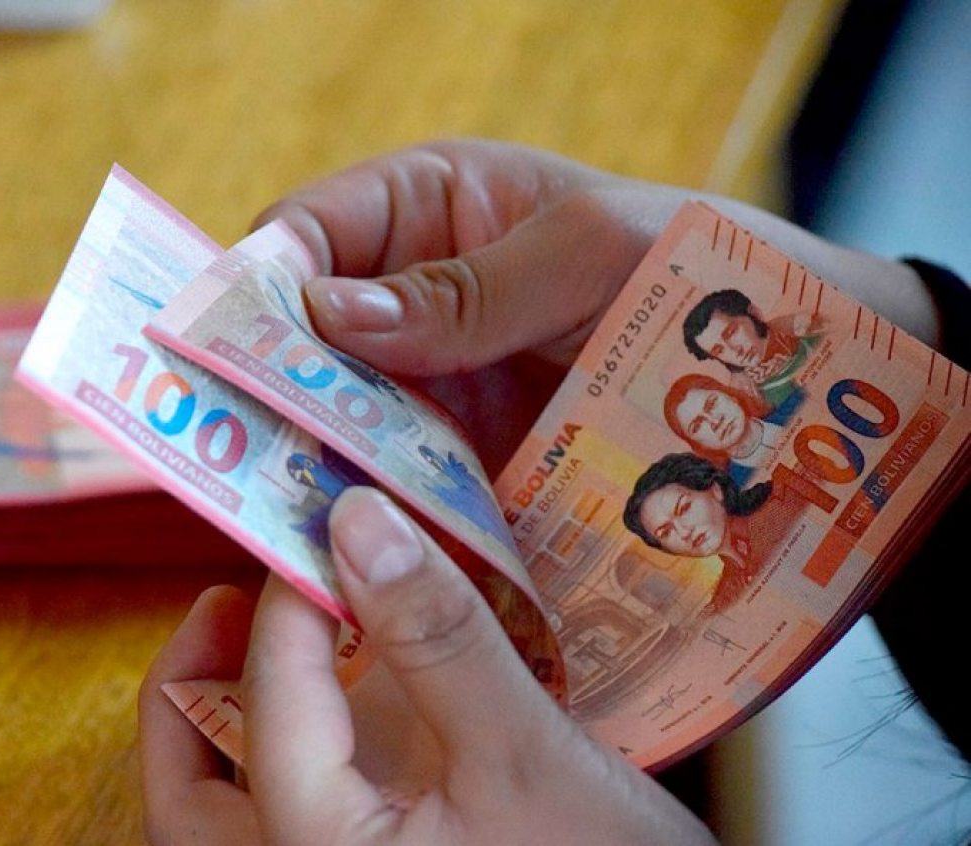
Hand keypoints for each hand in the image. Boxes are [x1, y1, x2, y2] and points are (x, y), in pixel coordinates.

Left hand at [139, 487, 716, 844]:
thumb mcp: (522, 750)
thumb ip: (438, 638)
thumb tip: (361, 520)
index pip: (270, 713)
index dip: (288, 607)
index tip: (326, 529)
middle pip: (189, 796)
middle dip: (190, 687)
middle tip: (225, 597)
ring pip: (229, 806)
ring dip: (227, 713)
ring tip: (266, 627)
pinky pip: (300, 796)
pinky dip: (296, 730)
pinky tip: (344, 673)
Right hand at [255, 138, 938, 473]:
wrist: (786, 365)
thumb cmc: (698, 268)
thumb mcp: (591, 250)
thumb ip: (469, 286)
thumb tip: (333, 315)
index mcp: (437, 208)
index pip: (313, 231)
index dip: (259, 282)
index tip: (224, 345)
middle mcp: (422, 296)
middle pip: (310, 336)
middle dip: (271, 387)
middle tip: (236, 450)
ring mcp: (443, 381)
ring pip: (346, 414)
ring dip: (317, 457)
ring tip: (284, 511)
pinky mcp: (472, 453)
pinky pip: (405, 475)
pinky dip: (380, 505)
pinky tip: (362, 540)